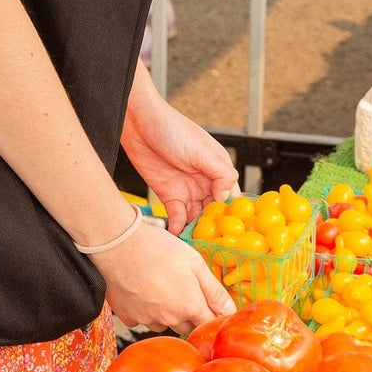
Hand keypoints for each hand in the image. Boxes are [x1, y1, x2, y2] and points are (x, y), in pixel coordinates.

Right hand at [93, 218, 234, 333]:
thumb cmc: (157, 248)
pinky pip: (141, 319)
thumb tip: (230, 310)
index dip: (213, 315)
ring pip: (164, 323)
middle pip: (187, 327)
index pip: (209, 324)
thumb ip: (214, 290)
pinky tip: (142, 290)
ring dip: (167, 312)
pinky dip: (144, 310)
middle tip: (184, 290)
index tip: (211, 306)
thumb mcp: (195, 262)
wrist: (118, 244)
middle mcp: (169, 319)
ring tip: (160, 286)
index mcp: (189, 306)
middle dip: (190, 314)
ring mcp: (147, 319)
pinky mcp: (128, 316)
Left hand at [121, 73, 239, 236]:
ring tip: (198, 248)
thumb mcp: (201, 150)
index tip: (233, 234)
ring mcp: (187, 190)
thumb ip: (220, 173)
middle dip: (216, 230)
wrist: (138, 122)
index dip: (233, 216)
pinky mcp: (168, 195)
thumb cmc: (172, 128)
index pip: (232, 198)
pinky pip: (177, 217)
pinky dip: (179, 228)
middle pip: (215, 213)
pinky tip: (179, 237)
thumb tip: (227, 197)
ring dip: (197, 232)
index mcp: (218, 170)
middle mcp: (205, 183)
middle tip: (214, 248)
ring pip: (197, 218)